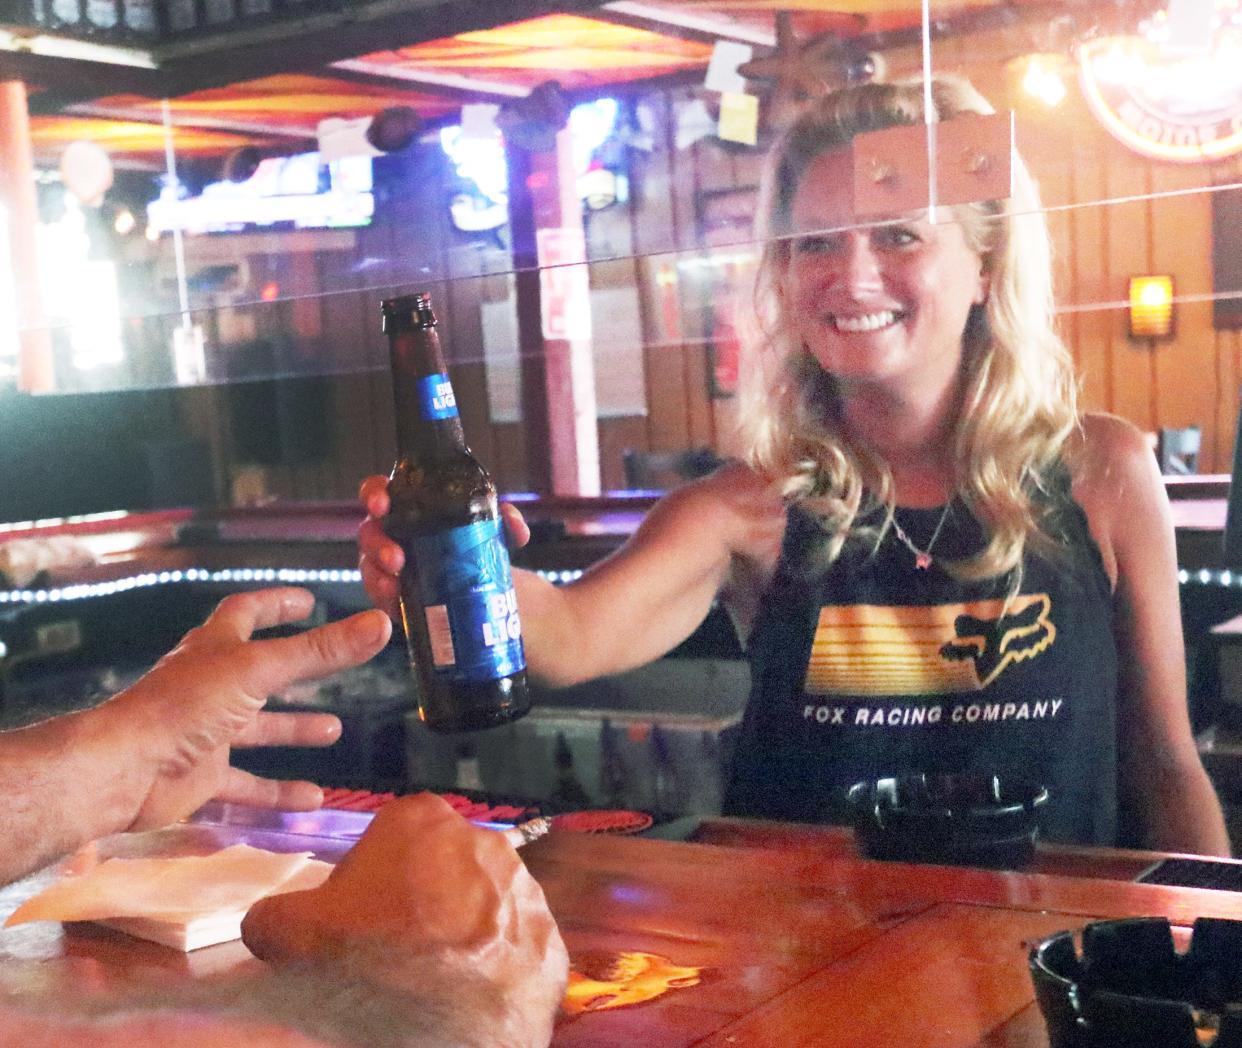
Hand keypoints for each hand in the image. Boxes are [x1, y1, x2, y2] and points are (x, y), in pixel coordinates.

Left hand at [113, 588, 391, 830]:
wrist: (124, 770)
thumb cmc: (187, 706)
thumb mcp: (262, 670)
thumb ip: (322, 651)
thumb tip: (381, 623)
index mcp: (216, 648)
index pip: (246, 612)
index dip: (276, 604)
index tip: (308, 600)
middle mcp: (211, 686)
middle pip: (260, 671)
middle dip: (296, 667)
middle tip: (333, 659)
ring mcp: (206, 733)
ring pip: (257, 729)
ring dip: (293, 729)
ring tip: (334, 730)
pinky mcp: (203, 776)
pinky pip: (248, 785)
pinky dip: (279, 792)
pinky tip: (314, 799)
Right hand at [243, 792, 567, 1047]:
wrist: (438, 1029)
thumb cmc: (364, 958)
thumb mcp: (288, 929)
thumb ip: (275, 911)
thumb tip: (272, 921)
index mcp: (422, 818)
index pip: (390, 837)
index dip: (369, 877)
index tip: (358, 917)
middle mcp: (485, 841)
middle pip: (441, 868)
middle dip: (421, 901)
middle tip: (393, 950)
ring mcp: (526, 891)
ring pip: (484, 907)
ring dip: (462, 933)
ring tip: (433, 979)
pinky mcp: (552, 941)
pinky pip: (516, 951)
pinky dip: (495, 971)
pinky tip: (468, 997)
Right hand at [358, 474, 529, 620]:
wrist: (483, 592)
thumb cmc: (476, 549)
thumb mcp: (495, 533)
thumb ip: (507, 522)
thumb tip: (509, 518)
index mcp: (408, 509)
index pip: (382, 493)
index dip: (374, 494)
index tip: (382, 503)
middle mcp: (392, 535)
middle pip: (369, 532)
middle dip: (376, 543)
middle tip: (396, 557)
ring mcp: (388, 567)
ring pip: (368, 566)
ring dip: (377, 574)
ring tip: (395, 583)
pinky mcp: (393, 597)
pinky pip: (379, 597)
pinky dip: (385, 599)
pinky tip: (396, 601)